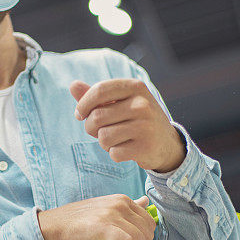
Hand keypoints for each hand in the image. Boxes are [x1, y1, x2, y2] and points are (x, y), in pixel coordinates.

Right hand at [37, 194, 155, 239]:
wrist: (51, 227)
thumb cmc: (76, 222)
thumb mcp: (104, 209)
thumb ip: (126, 208)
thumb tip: (145, 201)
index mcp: (122, 199)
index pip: (149, 222)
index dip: (143, 239)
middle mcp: (119, 203)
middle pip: (147, 232)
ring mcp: (111, 214)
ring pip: (140, 239)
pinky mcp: (102, 227)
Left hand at [71, 79, 185, 172]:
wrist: (166, 143)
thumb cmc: (136, 119)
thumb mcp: (120, 102)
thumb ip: (97, 96)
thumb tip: (73, 85)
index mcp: (135, 87)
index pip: (99, 90)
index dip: (83, 104)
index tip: (80, 114)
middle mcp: (142, 104)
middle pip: (97, 116)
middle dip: (91, 127)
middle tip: (99, 131)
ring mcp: (145, 125)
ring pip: (103, 137)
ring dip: (103, 143)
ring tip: (115, 140)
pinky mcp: (146, 146)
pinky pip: (114, 153)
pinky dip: (114, 154)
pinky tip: (126, 149)